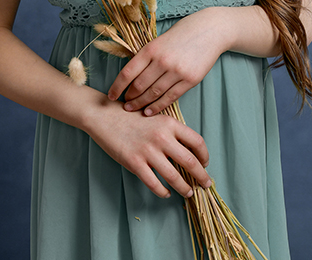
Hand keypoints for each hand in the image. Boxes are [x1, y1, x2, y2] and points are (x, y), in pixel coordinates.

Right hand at [85, 95, 211, 197]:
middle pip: (190, 161)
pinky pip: (153, 183)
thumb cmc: (132, 117)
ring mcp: (148, 151)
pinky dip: (163, 192)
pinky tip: (166, 193)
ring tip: (189, 192)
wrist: (105, 117)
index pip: (197, 142)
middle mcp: (162, 137)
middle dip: (201, 176)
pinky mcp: (134, 162)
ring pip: (174, 176)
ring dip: (185, 187)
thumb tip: (189, 151)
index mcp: (170, 124)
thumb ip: (172, 131)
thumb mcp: (157, 117)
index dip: (205, 155)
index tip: (206, 163)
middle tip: (206, 184)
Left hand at [108, 9, 227, 115]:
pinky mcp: (190, 80)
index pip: (128, 73)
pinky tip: (150, 111)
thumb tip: (131, 77)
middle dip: (129, 98)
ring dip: (141, 104)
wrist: (211, 30)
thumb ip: (147, 56)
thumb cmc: (183, 33)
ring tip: (134, 109)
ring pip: (153, 94)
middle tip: (124, 105)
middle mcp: (162, 61)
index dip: (117, 87)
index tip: (111, 96)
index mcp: (151, 49)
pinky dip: (158, 106)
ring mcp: (177, 71)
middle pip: (139, 86)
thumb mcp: (160, 40)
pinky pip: (170, 97)